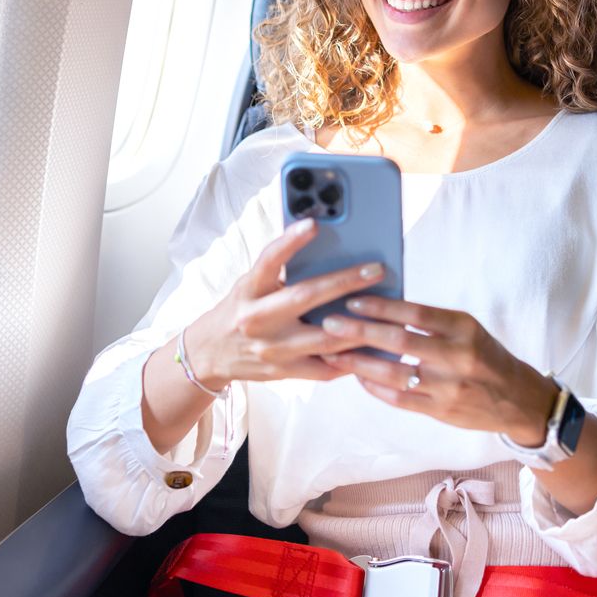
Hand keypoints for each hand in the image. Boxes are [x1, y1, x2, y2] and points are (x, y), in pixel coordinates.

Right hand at [185, 219, 384, 388]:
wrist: (210, 353)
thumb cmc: (240, 309)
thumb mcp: (250, 284)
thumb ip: (280, 270)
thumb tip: (325, 247)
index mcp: (250, 289)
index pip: (268, 260)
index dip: (290, 241)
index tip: (314, 223)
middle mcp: (258, 318)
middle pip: (305, 297)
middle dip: (345, 282)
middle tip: (376, 269)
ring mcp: (272, 349)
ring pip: (325, 338)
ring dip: (359, 324)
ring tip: (386, 310)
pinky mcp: (284, 372)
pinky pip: (326, 368)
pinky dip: (351, 357)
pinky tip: (373, 345)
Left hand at [320, 297, 554, 438]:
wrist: (518, 400)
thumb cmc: (486, 356)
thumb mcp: (468, 329)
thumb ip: (431, 321)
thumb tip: (382, 308)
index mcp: (464, 328)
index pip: (414, 312)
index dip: (381, 306)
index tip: (352, 300)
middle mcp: (458, 356)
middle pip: (399, 341)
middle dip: (359, 331)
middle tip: (329, 324)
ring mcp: (448, 387)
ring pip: (394, 373)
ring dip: (358, 362)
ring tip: (333, 353)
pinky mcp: (441, 412)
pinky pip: (400, 399)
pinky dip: (375, 387)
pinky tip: (357, 376)